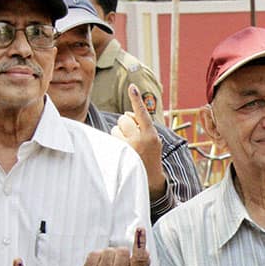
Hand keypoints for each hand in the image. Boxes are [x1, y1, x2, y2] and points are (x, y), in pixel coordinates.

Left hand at [77, 228, 149, 265]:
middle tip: (115, 263)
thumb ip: (140, 263)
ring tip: (105, 265)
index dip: (140, 242)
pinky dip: (95, 257)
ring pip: (108, 251)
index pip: (139, 258)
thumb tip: (145, 250)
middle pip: (123, 251)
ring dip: (107, 255)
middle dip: (119, 253)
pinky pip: (95, 254)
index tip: (140, 229)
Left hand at [112, 84, 166, 198]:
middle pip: (124, 118)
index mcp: (151, 135)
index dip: (137, 99)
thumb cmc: (150, 155)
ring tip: (128, 145)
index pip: (142, 113)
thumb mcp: (153, 140)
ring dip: (120, 133)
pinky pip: (111, 138)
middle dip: (126, 124)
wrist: (149, 178)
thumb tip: (125, 113)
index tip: (132, 87)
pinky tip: (122, 150)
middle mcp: (139, 140)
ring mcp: (127, 147)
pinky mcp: (118, 153)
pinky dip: (115, 140)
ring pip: (116, 128)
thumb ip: (142, 125)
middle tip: (133, 135)